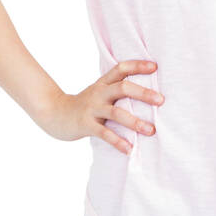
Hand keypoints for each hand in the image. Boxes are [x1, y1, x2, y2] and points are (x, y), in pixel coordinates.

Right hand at [37, 59, 162, 154]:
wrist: (54, 114)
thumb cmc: (84, 105)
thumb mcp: (98, 92)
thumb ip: (116, 90)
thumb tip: (148, 93)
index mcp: (103, 83)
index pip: (121, 68)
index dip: (138, 66)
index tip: (155, 67)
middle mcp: (99, 93)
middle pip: (122, 88)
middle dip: (143, 94)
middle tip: (161, 100)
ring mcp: (92, 109)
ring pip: (116, 112)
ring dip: (135, 122)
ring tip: (151, 131)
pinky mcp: (86, 125)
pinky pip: (104, 133)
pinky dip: (118, 141)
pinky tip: (130, 149)